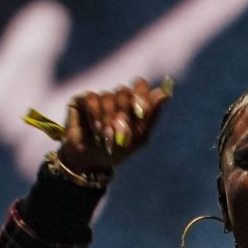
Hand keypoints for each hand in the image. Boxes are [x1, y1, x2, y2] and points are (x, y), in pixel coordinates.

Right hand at [56, 78, 173, 176]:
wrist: (92, 161)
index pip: (140, 86)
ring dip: (109, 119)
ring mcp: (99, 98)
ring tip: (107, 137)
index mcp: (133, 104)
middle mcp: (117, 98)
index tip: (141, 111)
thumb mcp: (139, 137)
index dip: (141, 95)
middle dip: (124, 113)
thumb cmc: (117, 151)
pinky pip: (92, 100)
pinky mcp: (81, 100)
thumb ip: (151, 115)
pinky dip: (96, 115)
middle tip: (120, 132)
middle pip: (124, 92)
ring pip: (108, 97)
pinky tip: (96, 129)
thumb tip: (165, 93)